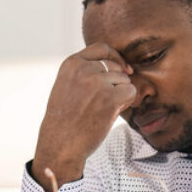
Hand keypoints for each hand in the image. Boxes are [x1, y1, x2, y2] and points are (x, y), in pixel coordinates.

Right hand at [32, 43, 135, 191]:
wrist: (61, 143)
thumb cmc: (65, 119)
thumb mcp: (67, 86)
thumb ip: (84, 72)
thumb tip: (117, 65)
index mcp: (71, 63)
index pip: (101, 48)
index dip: (116, 57)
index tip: (124, 68)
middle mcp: (84, 69)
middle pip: (116, 67)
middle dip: (117, 83)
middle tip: (104, 103)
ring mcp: (97, 82)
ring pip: (125, 81)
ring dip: (120, 95)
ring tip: (103, 110)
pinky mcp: (110, 97)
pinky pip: (131, 92)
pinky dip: (126, 103)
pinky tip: (112, 113)